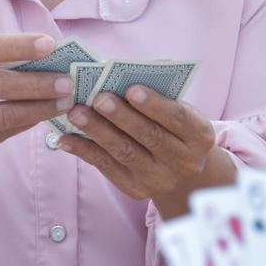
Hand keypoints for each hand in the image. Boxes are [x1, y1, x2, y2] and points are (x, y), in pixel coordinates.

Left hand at [59, 86, 236, 215]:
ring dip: (98, 131)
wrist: (183, 174)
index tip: (132, 88)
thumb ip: (161, 98)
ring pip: (125, 152)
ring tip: (76, 112)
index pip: (178, 118)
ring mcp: (158, 178)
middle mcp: (183, 161)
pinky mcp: (135, 189)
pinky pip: (107, 168)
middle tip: (99, 98)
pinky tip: (66, 137)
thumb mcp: (181, 114)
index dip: (155, 104)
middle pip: (150, 136)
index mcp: (199, 137)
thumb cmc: (175, 129)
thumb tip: (123, 76)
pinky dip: (85, 151)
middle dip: (122, 116)